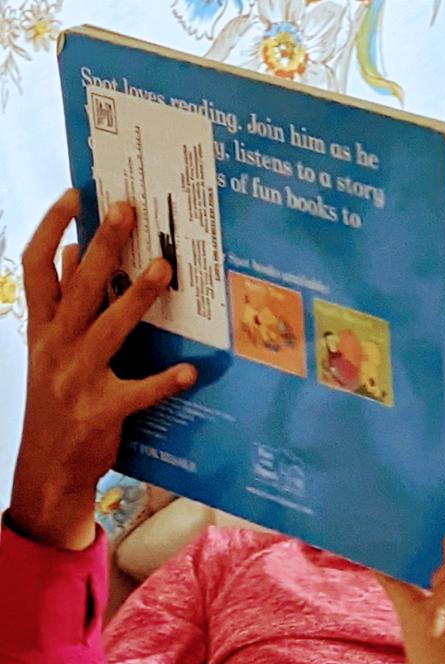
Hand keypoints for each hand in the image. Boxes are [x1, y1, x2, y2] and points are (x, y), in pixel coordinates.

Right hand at [9, 190, 194, 550]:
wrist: (48, 466)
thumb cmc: (57, 401)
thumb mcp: (50, 349)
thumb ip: (63, 304)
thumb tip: (77, 252)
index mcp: (40, 328)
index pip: (35, 265)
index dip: (51, 227)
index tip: (74, 195)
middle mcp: (54, 346)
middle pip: (76, 286)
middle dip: (101, 246)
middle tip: (126, 210)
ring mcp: (76, 379)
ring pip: (107, 328)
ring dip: (135, 297)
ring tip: (163, 269)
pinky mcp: (101, 411)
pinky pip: (137, 393)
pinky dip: (163, 382)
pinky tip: (189, 372)